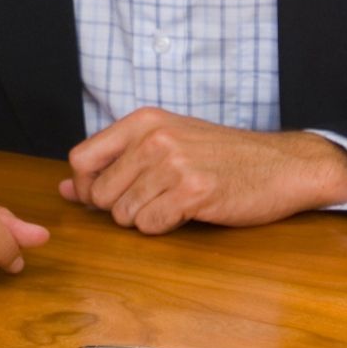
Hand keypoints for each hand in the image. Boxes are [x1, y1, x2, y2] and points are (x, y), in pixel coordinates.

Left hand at [59, 109, 346, 232]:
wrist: (282, 165)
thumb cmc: (219, 157)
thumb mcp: (165, 144)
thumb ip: (113, 163)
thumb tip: (64, 187)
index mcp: (142, 121)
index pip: (81, 158)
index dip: (85, 187)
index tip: (105, 195)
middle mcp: (154, 138)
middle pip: (99, 194)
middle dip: (119, 208)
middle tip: (154, 199)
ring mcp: (173, 164)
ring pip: (123, 214)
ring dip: (145, 218)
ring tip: (175, 202)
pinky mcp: (192, 192)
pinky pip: (149, 226)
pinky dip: (164, 227)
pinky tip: (187, 212)